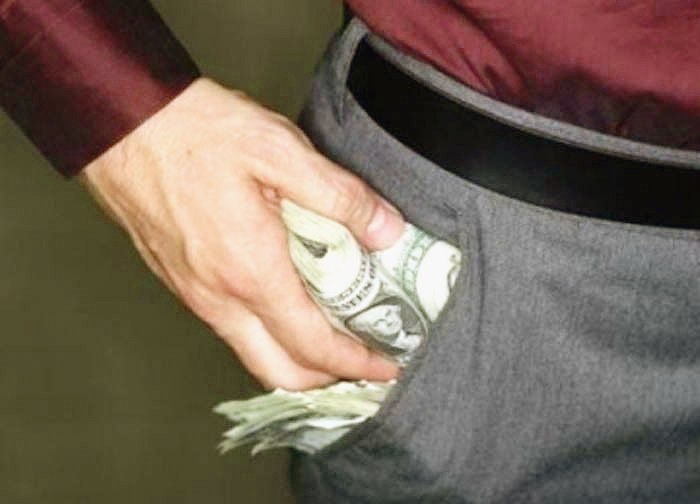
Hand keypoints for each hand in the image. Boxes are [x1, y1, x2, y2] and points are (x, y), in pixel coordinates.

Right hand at [80, 78, 403, 389]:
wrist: (122, 124)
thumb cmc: (197, 132)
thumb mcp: (280, 151)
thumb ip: (340, 196)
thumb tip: (387, 231)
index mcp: (252, 272)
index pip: (314, 347)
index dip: (357, 363)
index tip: (387, 365)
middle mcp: (220, 298)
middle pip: (280, 373)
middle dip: (328, 378)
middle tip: (364, 357)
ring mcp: (196, 295)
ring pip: (254, 355)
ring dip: (297, 358)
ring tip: (333, 334)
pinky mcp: (182, 282)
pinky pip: (232, 330)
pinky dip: (269, 336)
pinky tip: (288, 303)